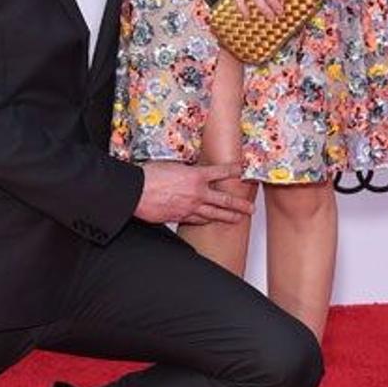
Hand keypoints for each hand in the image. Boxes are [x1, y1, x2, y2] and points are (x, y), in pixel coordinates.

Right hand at [135, 162, 250, 225]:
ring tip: (238, 219)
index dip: (233, 170)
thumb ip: (185, 170)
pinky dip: (207, 220)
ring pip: (214, 214)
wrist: (137, 192)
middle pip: (225, 200)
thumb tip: (189, 171)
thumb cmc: (149, 176)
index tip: (241, 170)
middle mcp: (197, 193)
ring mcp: (190, 207)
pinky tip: (211, 221)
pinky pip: (198, 220)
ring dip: (228, 217)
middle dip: (240, 204)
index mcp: (196, 176)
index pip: (221, 172)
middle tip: (250, 208)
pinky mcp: (181, 217)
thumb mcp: (171, 165)